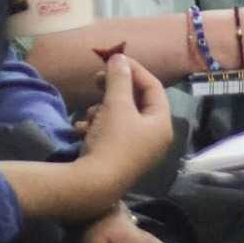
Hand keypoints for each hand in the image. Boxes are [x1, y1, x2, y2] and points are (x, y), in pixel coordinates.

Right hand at [76, 54, 174, 198]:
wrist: (93, 185)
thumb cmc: (112, 141)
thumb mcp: (116, 104)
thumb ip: (119, 78)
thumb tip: (119, 57)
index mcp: (161, 124)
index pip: (153, 87)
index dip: (134, 70)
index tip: (113, 60)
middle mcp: (154, 138)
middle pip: (136, 102)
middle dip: (114, 90)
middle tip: (96, 79)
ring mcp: (137, 150)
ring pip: (120, 117)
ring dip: (102, 110)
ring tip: (89, 115)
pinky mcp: (120, 159)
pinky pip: (111, 133)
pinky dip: (97, 126)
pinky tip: (82, 129)